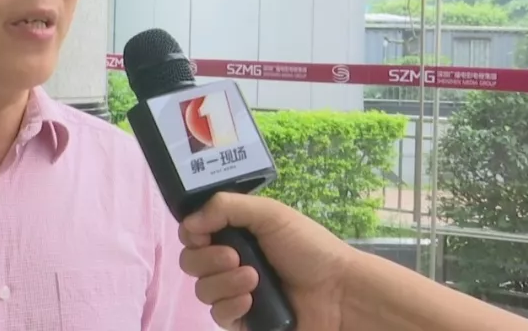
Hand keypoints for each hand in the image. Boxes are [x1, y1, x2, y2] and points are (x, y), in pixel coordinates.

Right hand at [178, 192, 355, 329]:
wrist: (338, 293)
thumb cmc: (308, 247)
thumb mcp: (270, 214)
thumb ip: (226, 207)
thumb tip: (188, 223)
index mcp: (235, 234)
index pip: (193, 234)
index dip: (193, 234)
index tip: (204, 234)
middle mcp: (230, 262)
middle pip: (190, 262)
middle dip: (208, 258)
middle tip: (235, 256)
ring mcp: (234, 293)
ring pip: (202, 289)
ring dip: (224, 282)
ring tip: (254, 279)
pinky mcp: (242, 321)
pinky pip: (217, 315)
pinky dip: (230, 307)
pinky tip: (250, 301)